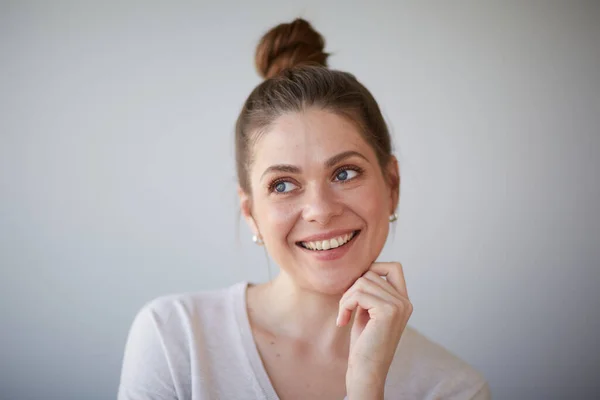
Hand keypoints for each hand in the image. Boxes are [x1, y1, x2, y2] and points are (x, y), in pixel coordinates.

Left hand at [337, 262, 412, 399]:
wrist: (367, 370)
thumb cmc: (364, 343)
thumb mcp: (368, 311)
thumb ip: (370, 291)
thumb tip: (361, 268)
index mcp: (403, 301)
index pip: (394, 267)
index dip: (373, 269)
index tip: (357, 290)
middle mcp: (405, 301)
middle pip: (371, 273)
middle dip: (352, 289)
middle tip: (345, 309)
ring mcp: (399, 305)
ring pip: (362, 281)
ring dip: (346, 298)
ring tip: (344, 315)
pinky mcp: (388, 311)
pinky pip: (358, 294)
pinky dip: (345, 305)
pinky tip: (343, 321)